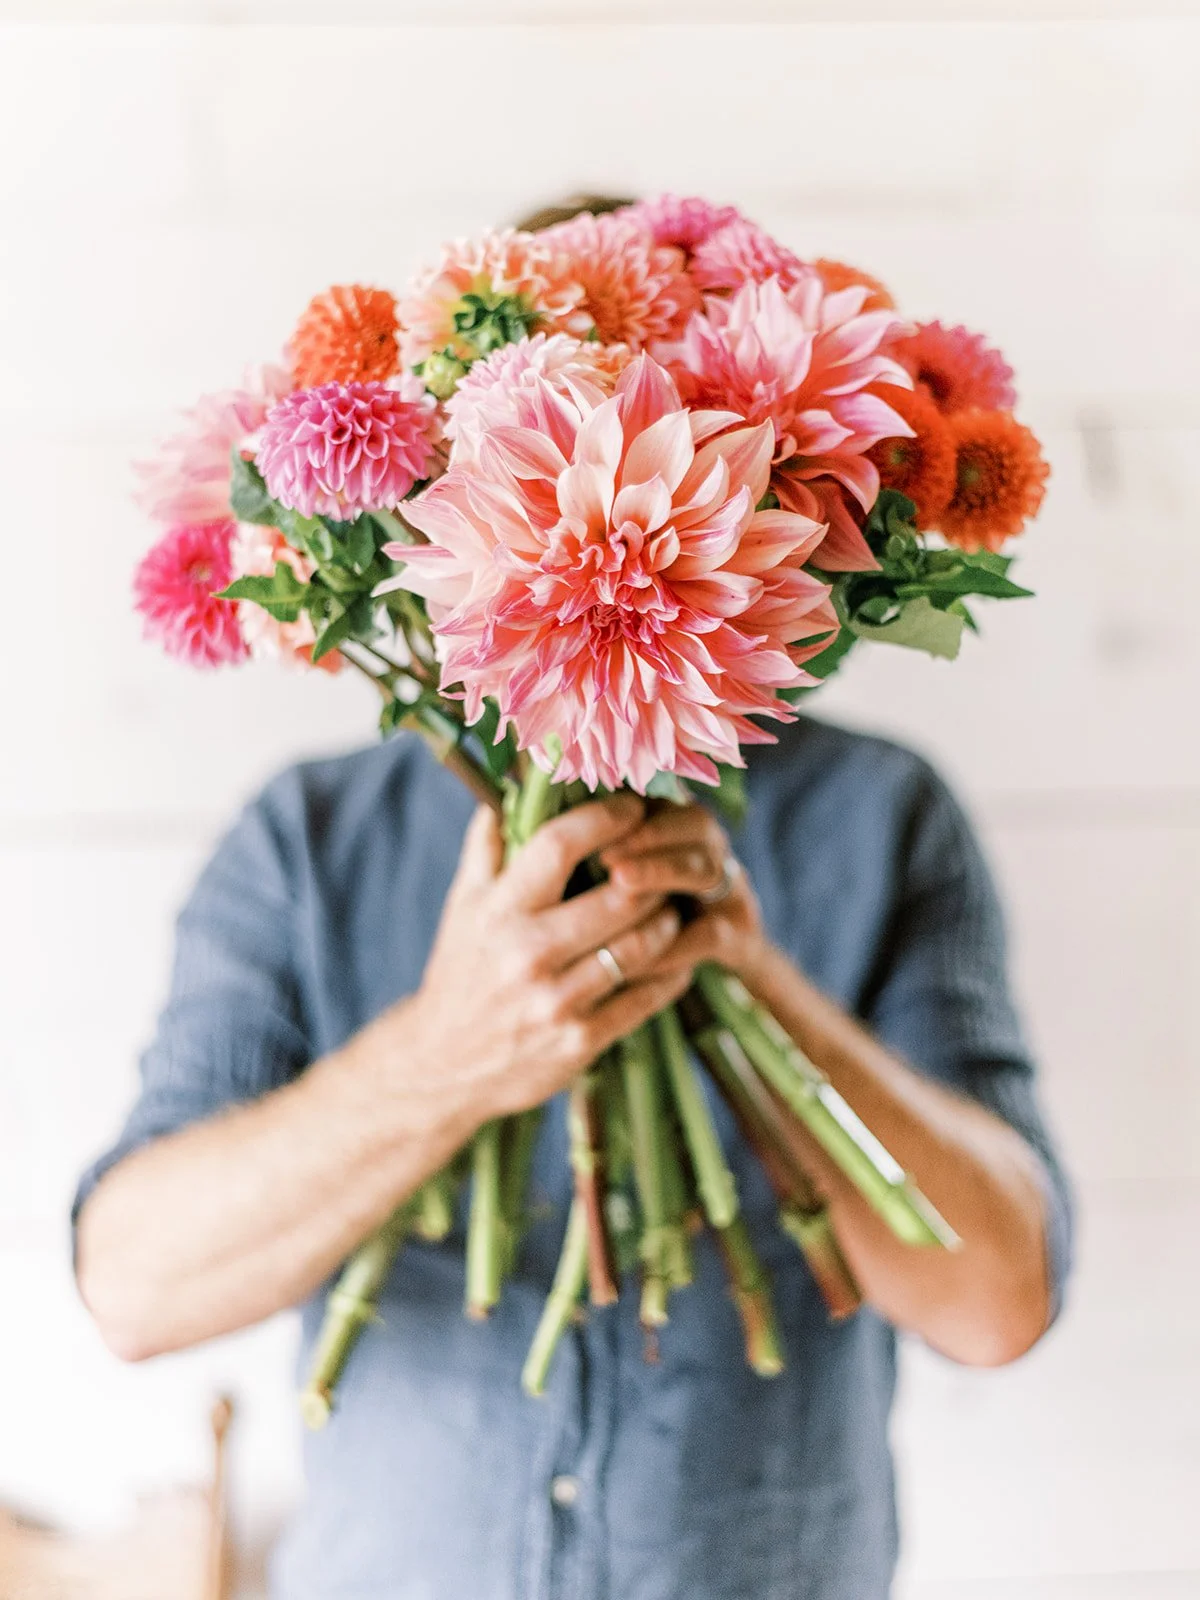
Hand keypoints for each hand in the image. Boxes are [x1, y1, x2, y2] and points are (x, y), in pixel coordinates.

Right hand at [401, 797, 694, 1123]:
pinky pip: (647, 995)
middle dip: (653, 872)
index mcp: (499, 910)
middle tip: (667, 859)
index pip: (559, 845)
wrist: (440, 1064)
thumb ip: (489, 845)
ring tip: (673, 904)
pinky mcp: (581, 1041)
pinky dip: (672, 969)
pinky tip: (677, 953)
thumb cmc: (461, 970)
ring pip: (642, 945)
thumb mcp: (463, 905)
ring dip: (669, 919)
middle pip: (620, 896)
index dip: (605, 818)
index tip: (631, 806)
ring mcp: (558, 1001)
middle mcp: (528, 953)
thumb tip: (515, 784)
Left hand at [597, 800, 772, 990]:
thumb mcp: (624, 886)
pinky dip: (675, 943)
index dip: (633, 808)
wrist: (707, 984)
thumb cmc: (647, 926)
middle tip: (605, 853)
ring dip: (662, 871)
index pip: (670, 799)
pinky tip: (637, 953)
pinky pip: (713, 935)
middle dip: (650, 834)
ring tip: (619, 882)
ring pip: (707, 870)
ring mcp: (733, 896)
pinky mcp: (743, 940)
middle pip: (698, 824)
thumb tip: (548, 830)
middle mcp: (715, 856)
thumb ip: (597, 855)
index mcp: (685, 834)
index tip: (594, 821)